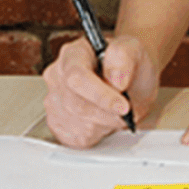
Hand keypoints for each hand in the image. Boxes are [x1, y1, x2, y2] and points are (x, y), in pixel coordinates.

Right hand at [42, 35, 157, 148]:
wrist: (129, 78)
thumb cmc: (128, 63)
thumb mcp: (134, 50)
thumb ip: (124, 57)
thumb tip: (116, 79)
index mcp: (72, 53)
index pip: (76, 77)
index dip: (100, 96)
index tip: (123, 106)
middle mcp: (57, 75)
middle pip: (77, 105)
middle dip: (108, 113)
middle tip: (127, 110)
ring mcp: (54, 100)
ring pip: (79, 125)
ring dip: (105, 123)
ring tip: (115, 110)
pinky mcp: (57, 123)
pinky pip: (77, 138)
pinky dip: (98, 134)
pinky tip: (104, 118)